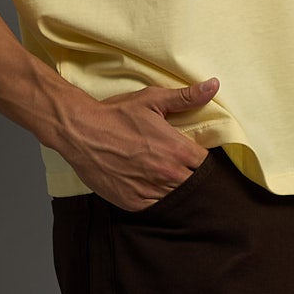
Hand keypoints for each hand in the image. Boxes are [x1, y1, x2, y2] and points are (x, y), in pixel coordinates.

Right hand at [61, 76, 220, 209]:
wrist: (80, 132)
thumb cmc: (115, 115)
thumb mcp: (152, 100)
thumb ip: (186, 97)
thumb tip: (214, 85)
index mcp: (177, 149)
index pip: (206, 164)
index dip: (203, 162)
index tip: (195, 158)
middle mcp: (168, 173)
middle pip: (194, 184)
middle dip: (191, 177)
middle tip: (181, 169)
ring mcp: (151, 190)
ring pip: (176, 199)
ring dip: (174, 190)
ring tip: (165, 178)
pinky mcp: (133, 203)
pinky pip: (156, 208)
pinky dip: (157, 200)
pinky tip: (150, 188)